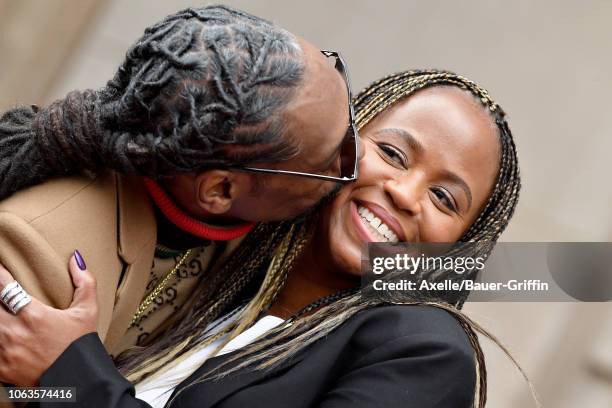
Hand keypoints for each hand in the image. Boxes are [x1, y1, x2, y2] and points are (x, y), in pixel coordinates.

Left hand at [0, 251, 98, 385]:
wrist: (77, 382)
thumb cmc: (81, 345)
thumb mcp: (88, 311)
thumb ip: (84, 282)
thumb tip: (76, 258)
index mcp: (33, 315)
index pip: (4, 285)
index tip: (0, 268)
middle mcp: (14, 332)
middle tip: (1, 291)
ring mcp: (4, 351)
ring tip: (4, 313)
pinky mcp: (0, 367)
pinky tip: (3, 333)